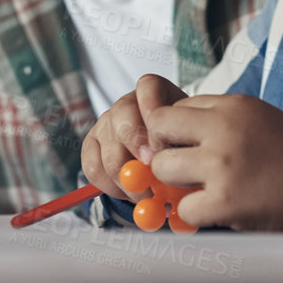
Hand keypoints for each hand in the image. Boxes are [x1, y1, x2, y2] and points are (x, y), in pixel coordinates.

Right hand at [80, 73, 185, 200]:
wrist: (167, 157)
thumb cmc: (183, 147)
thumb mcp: (190, 143)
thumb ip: (185, 148)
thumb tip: (177, 170)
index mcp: (155, 93)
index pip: (147, 87)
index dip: (153, 112)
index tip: (164, 143)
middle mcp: (127, 104)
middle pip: (123, 117)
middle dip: (137, 148)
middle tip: (153, 173)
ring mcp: (106, 123)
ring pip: (108, 148)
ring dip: (127, 178)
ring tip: (147, 195)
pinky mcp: (92, 145)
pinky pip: (93, 167)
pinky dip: (110, 186)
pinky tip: (128, 193)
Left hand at [143, 94, 282, 231]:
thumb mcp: (255, 117)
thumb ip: (215, 118)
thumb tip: (169, 129)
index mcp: (231, 106)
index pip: (173, 110)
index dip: (174, 132)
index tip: (185, 147)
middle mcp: (223, 130)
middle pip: (159, 132)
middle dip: (167, 153)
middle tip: (188, 170)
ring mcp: (221, 165)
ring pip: (162, 169)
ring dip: (178, 184)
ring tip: (205, 189)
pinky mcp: (224, 201)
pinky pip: (184, 208)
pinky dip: (197, 213)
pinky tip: (219, 210)